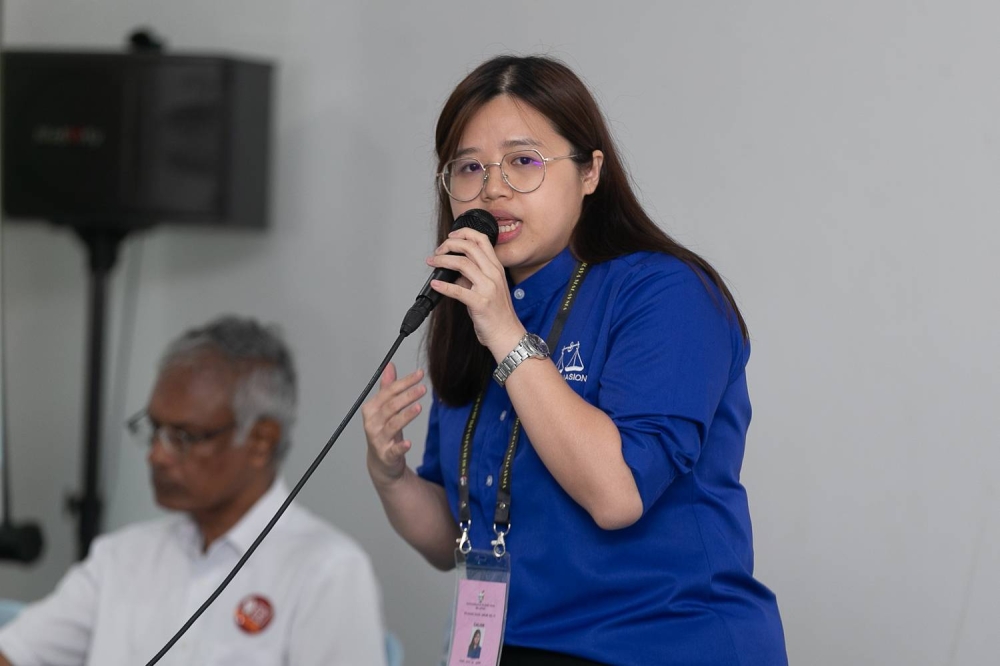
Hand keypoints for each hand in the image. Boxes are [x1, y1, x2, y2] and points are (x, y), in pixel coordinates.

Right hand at [362, 363, 426, 486]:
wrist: (381, 462)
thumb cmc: (384, 431)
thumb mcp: (385, 409)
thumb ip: (387, 388)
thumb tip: (389, 365)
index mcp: (371, 409)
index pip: (388, 392)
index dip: (404, 382)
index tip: (420, 374)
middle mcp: (372, 423)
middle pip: (390, 407)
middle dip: (407, 396)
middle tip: (423, 389)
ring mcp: (378, 440)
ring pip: (392, 425)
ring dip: (405, 416)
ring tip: (419, 407)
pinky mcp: (386, 455)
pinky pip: (393, 450)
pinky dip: (400, 447)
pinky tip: (409, 443)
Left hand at [425, 228, 523, 357]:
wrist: (507, 334)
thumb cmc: (498, 313)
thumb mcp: (488, 289)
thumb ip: (472, 277)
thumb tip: (453, 271)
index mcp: (496, 268)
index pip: (482, 240)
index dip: (464, 233)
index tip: (451, 236)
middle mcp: (494, 274)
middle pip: (470, 247)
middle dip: (449, 244)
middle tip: (438, 251)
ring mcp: (488, 288)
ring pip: (462, 263)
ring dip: (442, 260)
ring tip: (432, 263)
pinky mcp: (480, 303)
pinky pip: (458, 291)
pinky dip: (443, 286)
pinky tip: (435, 285)